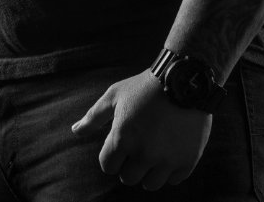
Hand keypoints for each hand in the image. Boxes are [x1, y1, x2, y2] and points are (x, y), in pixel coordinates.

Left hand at [71, 70, 211, 189]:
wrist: (184, 80)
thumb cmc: (144, 87)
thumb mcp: (115, 96)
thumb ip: (93, 117)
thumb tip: (75, 131)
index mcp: (122, 139)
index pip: (108, 166)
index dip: (111, 156)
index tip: (119, 144)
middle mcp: (144, 154)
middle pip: (128, 178)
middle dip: (129, 164)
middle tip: (137, 146)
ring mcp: (167, 160)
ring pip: (150, 184)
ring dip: (148, 171)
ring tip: (152, 151)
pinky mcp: (187, 161)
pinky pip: (173, 179)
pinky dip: (170, 170)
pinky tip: (169, 151)